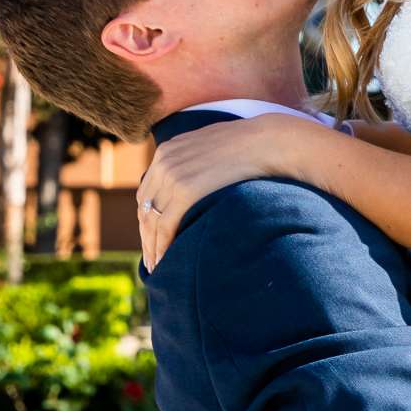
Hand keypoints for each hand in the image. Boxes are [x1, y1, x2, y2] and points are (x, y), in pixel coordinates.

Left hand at [136, 118, 322, 270]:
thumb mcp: (209, 147)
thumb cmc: (246, 147)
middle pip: (144, 208)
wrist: (265, 142)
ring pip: (152, 220)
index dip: (147, 218)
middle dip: (146, 236)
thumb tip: (195, 183)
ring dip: (152, 246)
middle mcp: (163, 162)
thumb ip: (193, 163)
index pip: (146, 193)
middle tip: (152, 260)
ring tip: (158, 268)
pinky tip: (164, 261)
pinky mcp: (186, 190)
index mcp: (166, 151)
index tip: (152, 238)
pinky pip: (165, 225)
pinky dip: (161, 246)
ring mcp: (173, 175)